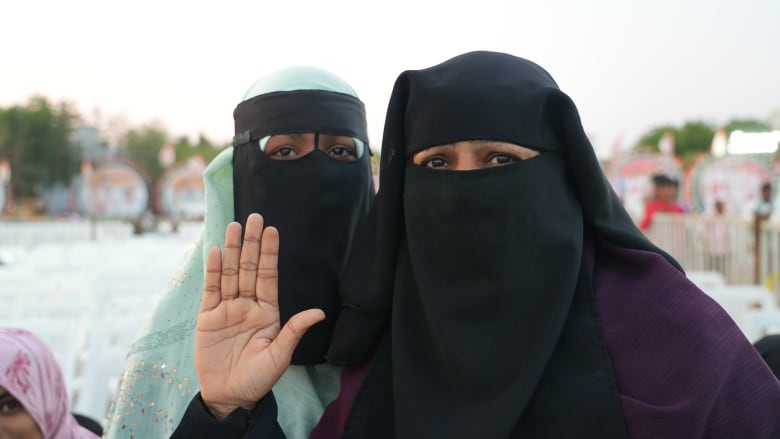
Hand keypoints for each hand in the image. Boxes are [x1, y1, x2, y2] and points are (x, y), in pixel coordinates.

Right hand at [195, 213, 324, 419]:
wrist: (230, 397)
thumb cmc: (258, 379)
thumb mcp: (280, 356)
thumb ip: (295, 330)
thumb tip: (319, 312)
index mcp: (268, 312)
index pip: (269, 276)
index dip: (270, 253)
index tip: (272, 230)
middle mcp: (248, 306)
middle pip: (249, 268)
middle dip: (252, 243)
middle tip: (254, 217)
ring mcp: (227, 310)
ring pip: (230, 274)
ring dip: (233, 250)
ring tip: (234, 226)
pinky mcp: (208, 318)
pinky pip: (212, 290)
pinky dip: (213, 271)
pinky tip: (217, 252)